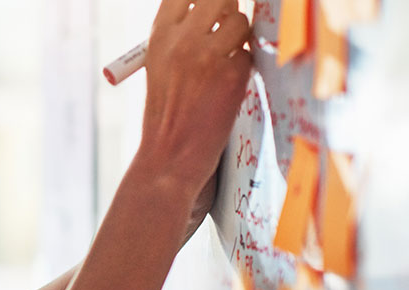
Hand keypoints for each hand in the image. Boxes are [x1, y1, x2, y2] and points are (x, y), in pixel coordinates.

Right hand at [137, 0, 251, 197]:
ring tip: (226, 61)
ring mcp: (208, 56)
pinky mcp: (232, 75)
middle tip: (227, 27)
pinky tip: (228, 86)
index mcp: (159, 35)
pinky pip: (249, 54)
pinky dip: (244, 67)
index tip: (215, 8)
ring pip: (240, 23)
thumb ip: (181, 34)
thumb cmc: (166, 113)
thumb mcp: (160, 65)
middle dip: (228, 9)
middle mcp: (182, 40)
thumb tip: (218, 9)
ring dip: (240, 39)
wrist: (169, 156)